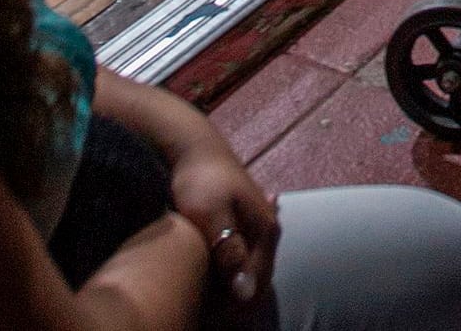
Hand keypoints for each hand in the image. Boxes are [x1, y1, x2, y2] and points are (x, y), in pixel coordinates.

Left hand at [166, 141, 279, 305]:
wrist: (193, 148)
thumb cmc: (201, 180)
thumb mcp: (211, 214)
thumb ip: (229, 250)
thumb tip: (245, 290)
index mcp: (265, 230)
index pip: (257, 284)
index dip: (234, 307)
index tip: (208, 315)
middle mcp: (267, 231)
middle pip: (256, 280)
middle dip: (233, 300)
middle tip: (203, 310)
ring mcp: (256, 226)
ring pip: (249, 270)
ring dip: (230, 287)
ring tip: (203, 297)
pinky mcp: (242, 224)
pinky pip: (241, 259)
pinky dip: (228, 272)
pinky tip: (213, 276)